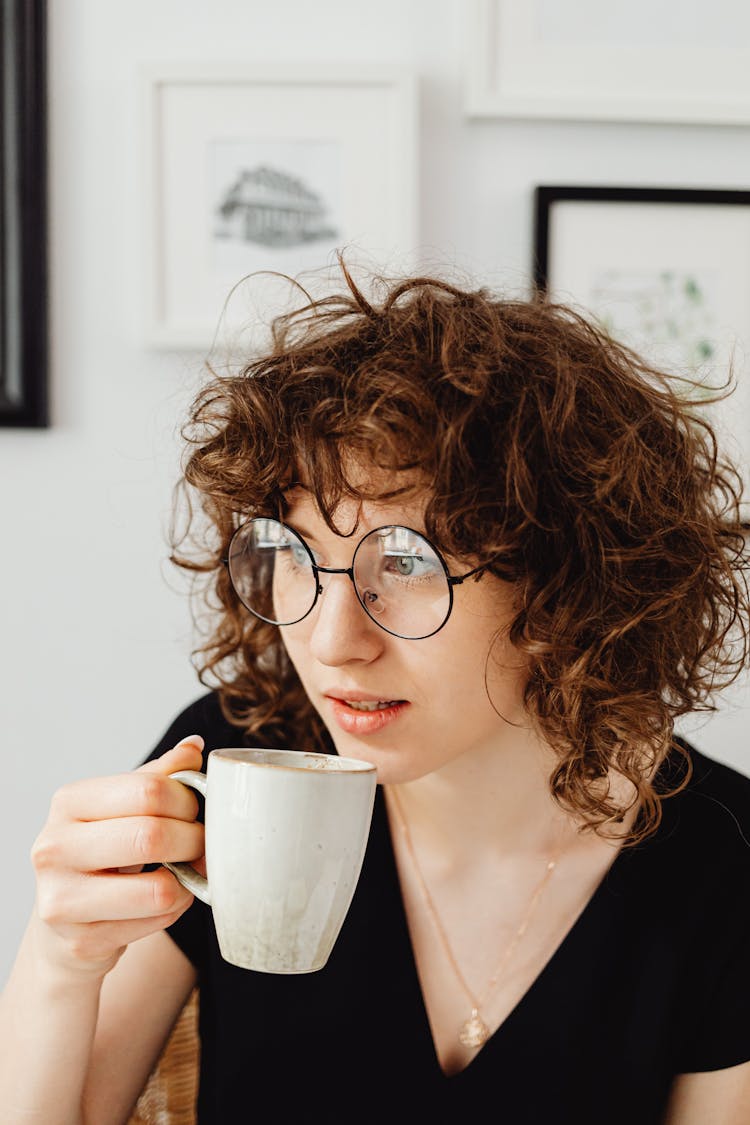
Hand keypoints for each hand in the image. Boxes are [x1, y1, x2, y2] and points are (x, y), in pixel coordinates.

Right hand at [29, 737, 205, 980]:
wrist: (65, 922)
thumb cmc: (102, 854)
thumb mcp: (122, 807)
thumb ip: (158, 776)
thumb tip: (194, 746)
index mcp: (69, 802)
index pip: (148, 789)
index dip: (187, 800)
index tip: (195, 810)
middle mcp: (54, 847)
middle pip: (153, 836)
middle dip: (193, 840)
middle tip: (201, 843)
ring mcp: (62, 898)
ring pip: (158, 889)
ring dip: (188, 881)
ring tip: (186, 873)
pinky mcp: (81, 942)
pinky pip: (156, 922)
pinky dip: (174, 910)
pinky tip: (163, 901)